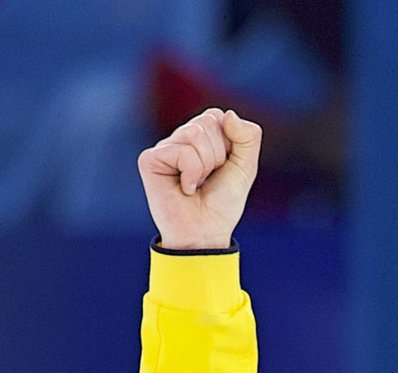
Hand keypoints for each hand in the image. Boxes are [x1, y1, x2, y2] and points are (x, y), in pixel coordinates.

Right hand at [137, 108, 262, 250]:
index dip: (228, 145)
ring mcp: (163, 148)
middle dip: (217, 156)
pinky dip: (192, 173)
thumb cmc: (221, 204)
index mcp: (198, 136)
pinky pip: (183, 152)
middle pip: (207, 123)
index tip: (221, 169)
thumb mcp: (245, 168)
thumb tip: (228, 114)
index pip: (217, 116)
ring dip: (205, 166)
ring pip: (195, 135)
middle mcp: (178, 138)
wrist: (206, 234)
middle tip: (207, 180)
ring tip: (196, 185)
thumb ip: (248, 138)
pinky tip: (184, 189)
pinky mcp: (150, 159)